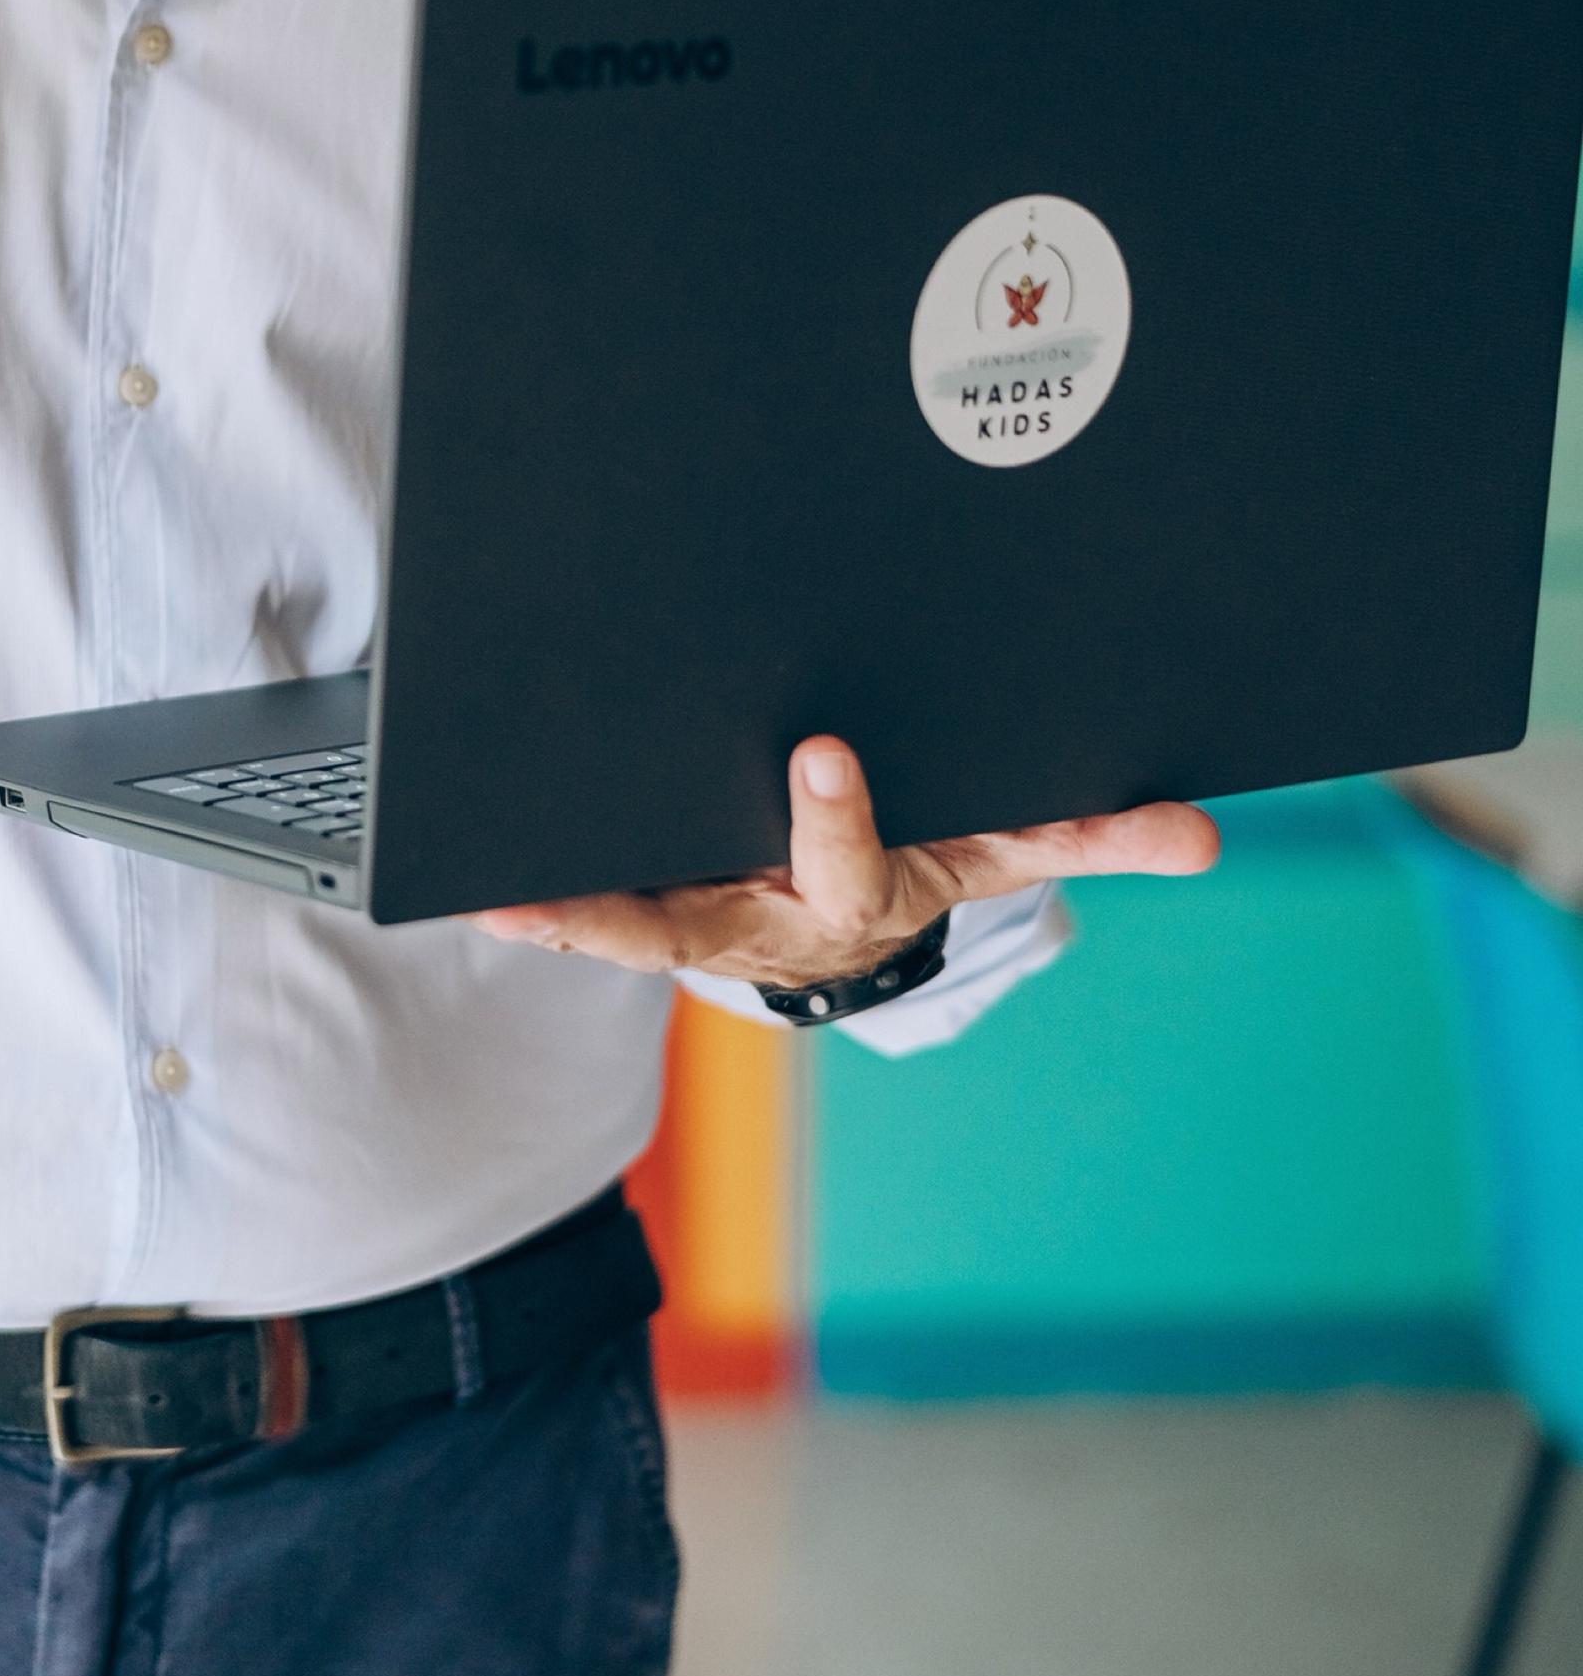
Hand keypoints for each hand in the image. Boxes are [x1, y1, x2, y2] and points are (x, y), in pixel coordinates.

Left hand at [469, 733, 1219, 984]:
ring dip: (572, 918)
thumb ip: (1100, 832)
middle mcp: (770, 914)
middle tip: (601, 833)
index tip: (817, 750)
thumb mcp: (1004, 843)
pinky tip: (470, 889)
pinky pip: (582, 916)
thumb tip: (1206, 835)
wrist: (846, 912)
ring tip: (506, 896)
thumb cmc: (925, 851)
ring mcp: (700, 919)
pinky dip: (533, 909)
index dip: (834, 817)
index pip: (852, 860)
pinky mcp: (643, 912)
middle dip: (631, 881)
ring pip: (631, 925)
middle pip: (719, 898)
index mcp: (861, 892)